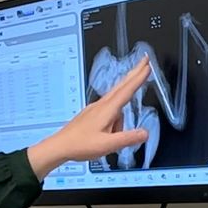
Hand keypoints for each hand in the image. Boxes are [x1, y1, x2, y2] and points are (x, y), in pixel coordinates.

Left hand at [27, 55, 151, 178]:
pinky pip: (108, 111)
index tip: (147, 65)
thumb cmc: (80, 145)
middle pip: (121, 85)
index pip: (127, 90)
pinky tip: (109, 132)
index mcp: (107, 110)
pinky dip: (114, 118)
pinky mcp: (91, 114)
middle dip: (134, 73)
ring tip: (113, 138)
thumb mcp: (108, 145)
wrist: (59, 146)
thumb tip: (144, 133)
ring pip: (116, 105)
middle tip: (144, 61)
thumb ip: (128, 139)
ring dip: (121, 119)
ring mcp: (95, 109)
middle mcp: (101, 105)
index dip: (139, 77)